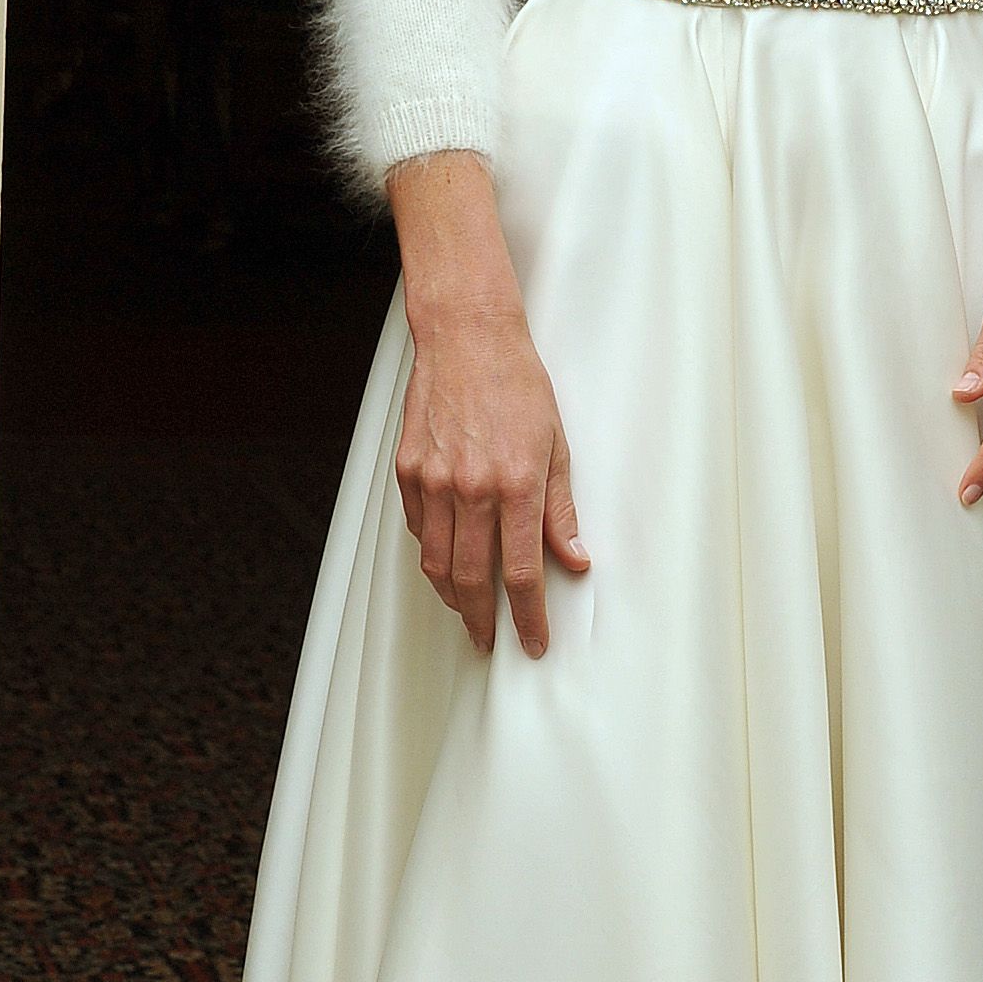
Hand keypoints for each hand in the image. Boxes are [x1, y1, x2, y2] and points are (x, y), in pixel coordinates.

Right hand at [387, 152, 589, 656]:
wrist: (468, 338)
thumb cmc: (518, 386)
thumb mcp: (557, 447)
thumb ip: (561, 511)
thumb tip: (573, 560)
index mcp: (516, 485)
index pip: (520, 573)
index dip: (528, 617)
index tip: (532, 642)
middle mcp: (471, 489)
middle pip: (472, 579)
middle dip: (482, 621)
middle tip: (488, 642)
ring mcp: (434, 481)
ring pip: (437, 561)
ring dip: (452, 595)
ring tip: (467, 611)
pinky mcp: (409, 470)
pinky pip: (420, 529)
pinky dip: (433, 553)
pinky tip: (447, 560)